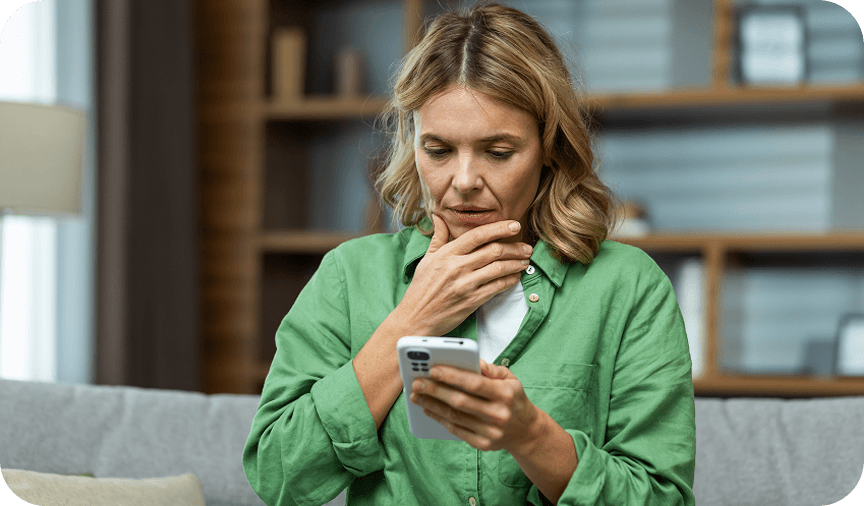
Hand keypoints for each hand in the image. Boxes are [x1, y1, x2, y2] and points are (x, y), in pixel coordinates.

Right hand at [394, 214, 531, 336]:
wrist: (416, 317)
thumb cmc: (421, 288)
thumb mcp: (427, 259)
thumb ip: (439, 237)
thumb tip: (439, 217)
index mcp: (447, 254)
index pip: (478, 235)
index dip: (499, 228)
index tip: (514, 225)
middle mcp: (457, 267)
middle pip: (493, 250)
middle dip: (515, 247)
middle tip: (526, 247)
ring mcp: (465, 284)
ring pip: (499, 268)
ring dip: (516, 263)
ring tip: (524, 261)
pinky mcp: (472, 301)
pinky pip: (497, 287)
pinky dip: (510, 281)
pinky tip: (515, 277)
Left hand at [410, 359, 541, 453]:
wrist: (526, 431)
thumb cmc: (513, 398)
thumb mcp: (510, 378)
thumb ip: (491, 369)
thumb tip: (473, 361)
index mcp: (505, 394)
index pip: (475, 384)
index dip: (452, 376)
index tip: (432, 369)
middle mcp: (498, 414)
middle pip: (460, 401)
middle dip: (435, 390)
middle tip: (417, 382)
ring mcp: (491, 431)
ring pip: (455, 416)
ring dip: (432, 405)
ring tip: (417, 395)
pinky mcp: (483, 444)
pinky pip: (456, 430)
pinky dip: (439, 419)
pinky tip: (428, 409)